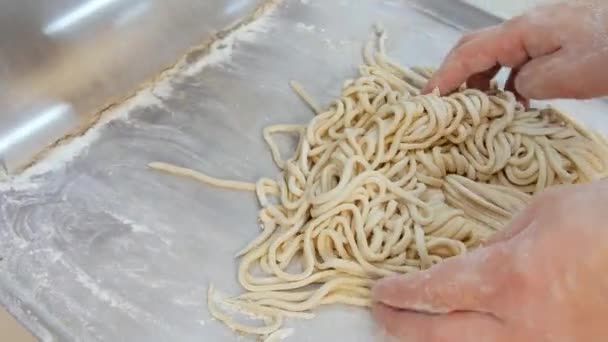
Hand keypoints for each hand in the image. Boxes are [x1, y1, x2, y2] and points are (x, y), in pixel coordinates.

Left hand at [372, 180, 607, 341]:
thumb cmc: (604, 220)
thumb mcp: (540, 213)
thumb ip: (496, 243)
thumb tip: (468, 263)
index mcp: (509, 279)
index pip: (435, 293)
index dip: (402, 294)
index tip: (380, 291)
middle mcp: (521, 325)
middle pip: (440, 337)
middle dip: (402, 326)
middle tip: (380, 314)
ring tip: (411, 328)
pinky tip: (461, 336)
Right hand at [423, 1, 607, 100]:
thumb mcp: (566, 75)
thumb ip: (527, 82)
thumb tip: (511, 89)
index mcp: (520, 33)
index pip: (468, 55)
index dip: (443, 78)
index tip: (425, 101)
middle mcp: (523, 29)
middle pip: (473, 47)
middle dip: (453, 75)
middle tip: (441, 103)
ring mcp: (538, 33)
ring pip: (494, 55)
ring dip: (479, 80)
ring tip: (476, 109)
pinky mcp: (553, 41)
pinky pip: (515, 60)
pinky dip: (504, 81)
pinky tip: (512, 101)